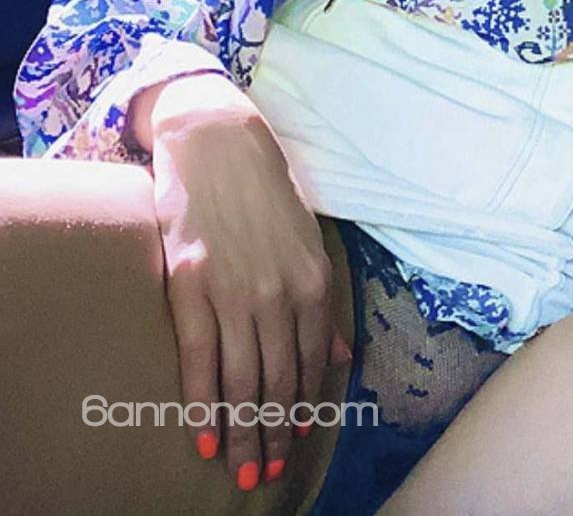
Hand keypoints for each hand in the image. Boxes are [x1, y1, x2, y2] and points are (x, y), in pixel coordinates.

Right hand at [144, 75, 350, 491]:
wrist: (217, 143)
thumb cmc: (266, 193)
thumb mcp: (309, 241)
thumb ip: (322, 302)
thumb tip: (339, 356)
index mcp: (312, 282)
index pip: (311, 365)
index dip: (304, 411)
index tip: (297, 446)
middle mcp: (277, 293)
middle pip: (277, 382)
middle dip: (274, 436)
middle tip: (267, 475)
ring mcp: (232, 291)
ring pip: (240, 380)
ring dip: (243, 433)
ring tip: (242, 470)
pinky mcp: (189, 286)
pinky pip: (198, 359)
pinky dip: (203, 405)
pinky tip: (206, 439)